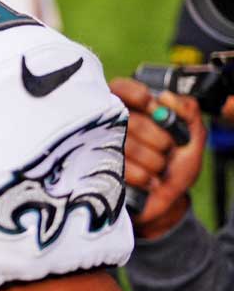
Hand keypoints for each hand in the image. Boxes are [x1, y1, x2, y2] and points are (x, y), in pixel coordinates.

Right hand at [110, 76, 203, 239]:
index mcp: (130, 110)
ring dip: (154, 161)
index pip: (120, 89)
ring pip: (127, 145)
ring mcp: (101, 148)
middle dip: (158, 139)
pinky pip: (120, 167)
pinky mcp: (98, 170)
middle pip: (130, 120)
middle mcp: (110, 125)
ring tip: (160, 169)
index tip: (151, 105)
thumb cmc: (176, 166)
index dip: (135, 95)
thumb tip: (165, 97)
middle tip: (167, 150)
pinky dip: (142, 176)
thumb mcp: (192, 137)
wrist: (166, 202)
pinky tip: (150, 181)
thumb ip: (188, 111)